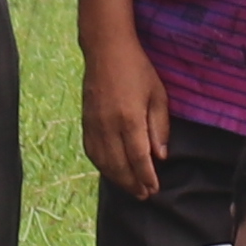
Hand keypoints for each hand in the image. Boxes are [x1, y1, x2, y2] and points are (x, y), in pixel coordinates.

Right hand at [79, 29, 172, 198]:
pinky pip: (91, 151)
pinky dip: (102, 165)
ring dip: (117, 179)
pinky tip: (111, 171)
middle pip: (119, 165)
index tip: (154, 188)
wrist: (106, 50)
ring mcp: (94, 124)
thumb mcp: (157, 95)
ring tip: (130, 188)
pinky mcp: (85, 121)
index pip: (138, 157)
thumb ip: (159, 127)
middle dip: (132, 183)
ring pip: (103, 161)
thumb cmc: (138, 69)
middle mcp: (108, 125)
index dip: (146, 176)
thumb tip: (160, 156)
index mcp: (129, 119)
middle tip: (145, 195)